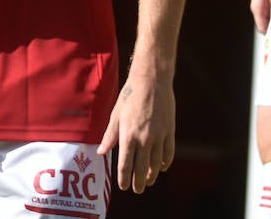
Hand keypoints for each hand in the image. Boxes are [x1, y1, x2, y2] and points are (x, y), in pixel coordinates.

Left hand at [97, 69, 175, 193]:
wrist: (151, 81)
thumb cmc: (129, 96)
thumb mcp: (115, 115)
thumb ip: (110, 136)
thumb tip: (101, 152)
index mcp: (128, 135)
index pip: (125, 165)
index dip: (124, 178)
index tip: (123, 186)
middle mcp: (144, 139)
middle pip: (142, 168)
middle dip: (139, 182)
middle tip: (137, 189)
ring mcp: (159, 136)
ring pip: (156, 163)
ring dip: (152, 175)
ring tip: (148, 181)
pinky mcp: (169, 131)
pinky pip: (168, 153)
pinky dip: (165, 163)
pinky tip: (161, 167)